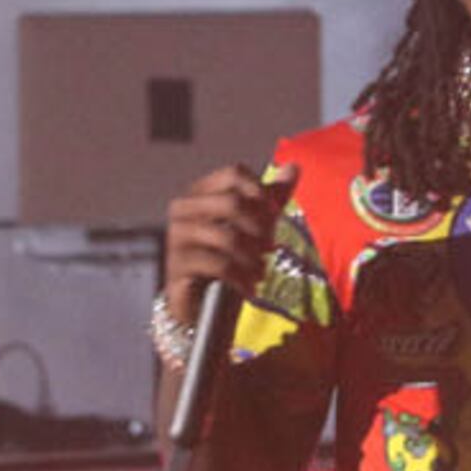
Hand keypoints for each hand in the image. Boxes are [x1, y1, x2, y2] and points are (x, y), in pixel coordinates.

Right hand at [162, 164, 287, 322]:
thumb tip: (293, 166)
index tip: (275, 215)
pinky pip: (218, 265)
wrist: (202, 304)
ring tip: (260, 272)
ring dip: (253, 259)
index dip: (260, 192)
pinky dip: (242, 278)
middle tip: (269, 249)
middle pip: (232, 203)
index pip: (233, 174)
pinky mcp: (177, 265)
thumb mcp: (253, 227)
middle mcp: (183, 209)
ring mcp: (177, 237)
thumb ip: (270, 198)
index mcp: (200, 193)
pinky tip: (250, 287)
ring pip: (227, 237)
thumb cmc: (227, 259)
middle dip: (259, 228)